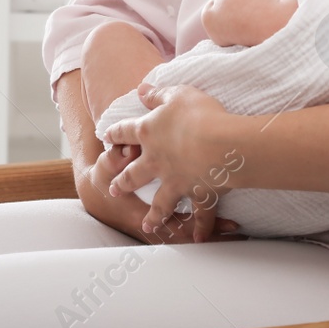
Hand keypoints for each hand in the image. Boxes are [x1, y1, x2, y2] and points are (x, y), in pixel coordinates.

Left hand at [102, 83, 242, 241]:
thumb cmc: (200, 114)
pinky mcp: (197, 193)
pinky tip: (198, 238)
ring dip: (155, 216)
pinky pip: (199, 215)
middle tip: (114, 190)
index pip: (125, 133)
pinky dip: (201, 227)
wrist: (221, 143)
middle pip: (134, 175)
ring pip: (160, 203)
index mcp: (149, 133)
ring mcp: (175, 181)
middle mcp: (157, 161)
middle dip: (123, 182)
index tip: (106, 137)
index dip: (115, 134)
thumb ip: (158, 94)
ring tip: (148, 225)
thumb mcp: (177, 94)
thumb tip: (142, 89)